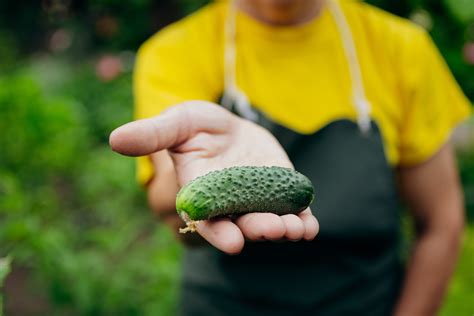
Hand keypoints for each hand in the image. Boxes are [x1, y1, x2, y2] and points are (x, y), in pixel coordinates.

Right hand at [109, 101, 318, 253]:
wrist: (230, 127)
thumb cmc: (197, 127)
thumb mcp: (177, 123)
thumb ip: (152, 134)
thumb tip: (115, 139)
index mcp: (201, 194)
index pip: (207, 219)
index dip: (218, 231)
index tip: (233, 242)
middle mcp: (229, 204)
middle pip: (241, 224)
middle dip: (256, 230)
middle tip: (272, 230)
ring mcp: (256, 201)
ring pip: (269, 221)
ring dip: (283, 229)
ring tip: (296, 229)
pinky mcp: (280, 193)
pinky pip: (292, 212)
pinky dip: (302, 221)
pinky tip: (310, 225)